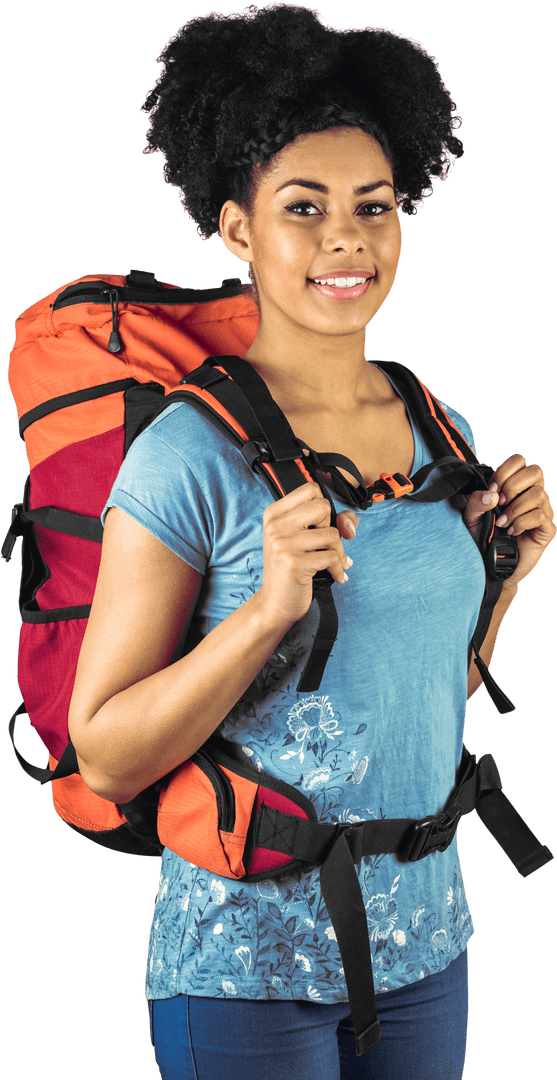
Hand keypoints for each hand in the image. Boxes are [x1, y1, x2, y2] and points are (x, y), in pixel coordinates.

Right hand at [258, 483, 358, 626]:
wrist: (275, 603)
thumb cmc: (291, 568)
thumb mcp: (303, 539)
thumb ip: (330, 521)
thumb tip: (350, 523)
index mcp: (274, 514)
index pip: (311, 489)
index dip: (323, 507)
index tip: (320, 525)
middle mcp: (275, 526)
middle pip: (323, 506)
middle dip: (330, 527)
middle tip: (322, 545)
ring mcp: (283, 544)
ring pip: (331, 533)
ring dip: (338, 552)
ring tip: (330, 562)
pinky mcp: (294, 563)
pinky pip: (332, 557)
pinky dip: (338, 568)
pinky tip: (334, 575)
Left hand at [464, 454, 555, 587]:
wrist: (490, 565)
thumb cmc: (483, 538)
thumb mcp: (471, 517)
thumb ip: (476, 501)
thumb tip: (492, 494)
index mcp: (515, 486)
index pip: (519, 461)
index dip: (505, 471)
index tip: (492, 489)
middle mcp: (531, 495)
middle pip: (535, 471)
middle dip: (513, 485)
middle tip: (500, 503)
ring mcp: (541, 511)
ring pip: (538, 493)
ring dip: (516, 508)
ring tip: (503, 522)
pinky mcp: (546, 529)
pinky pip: (541, 515)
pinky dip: (522, 522)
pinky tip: (512, 531)